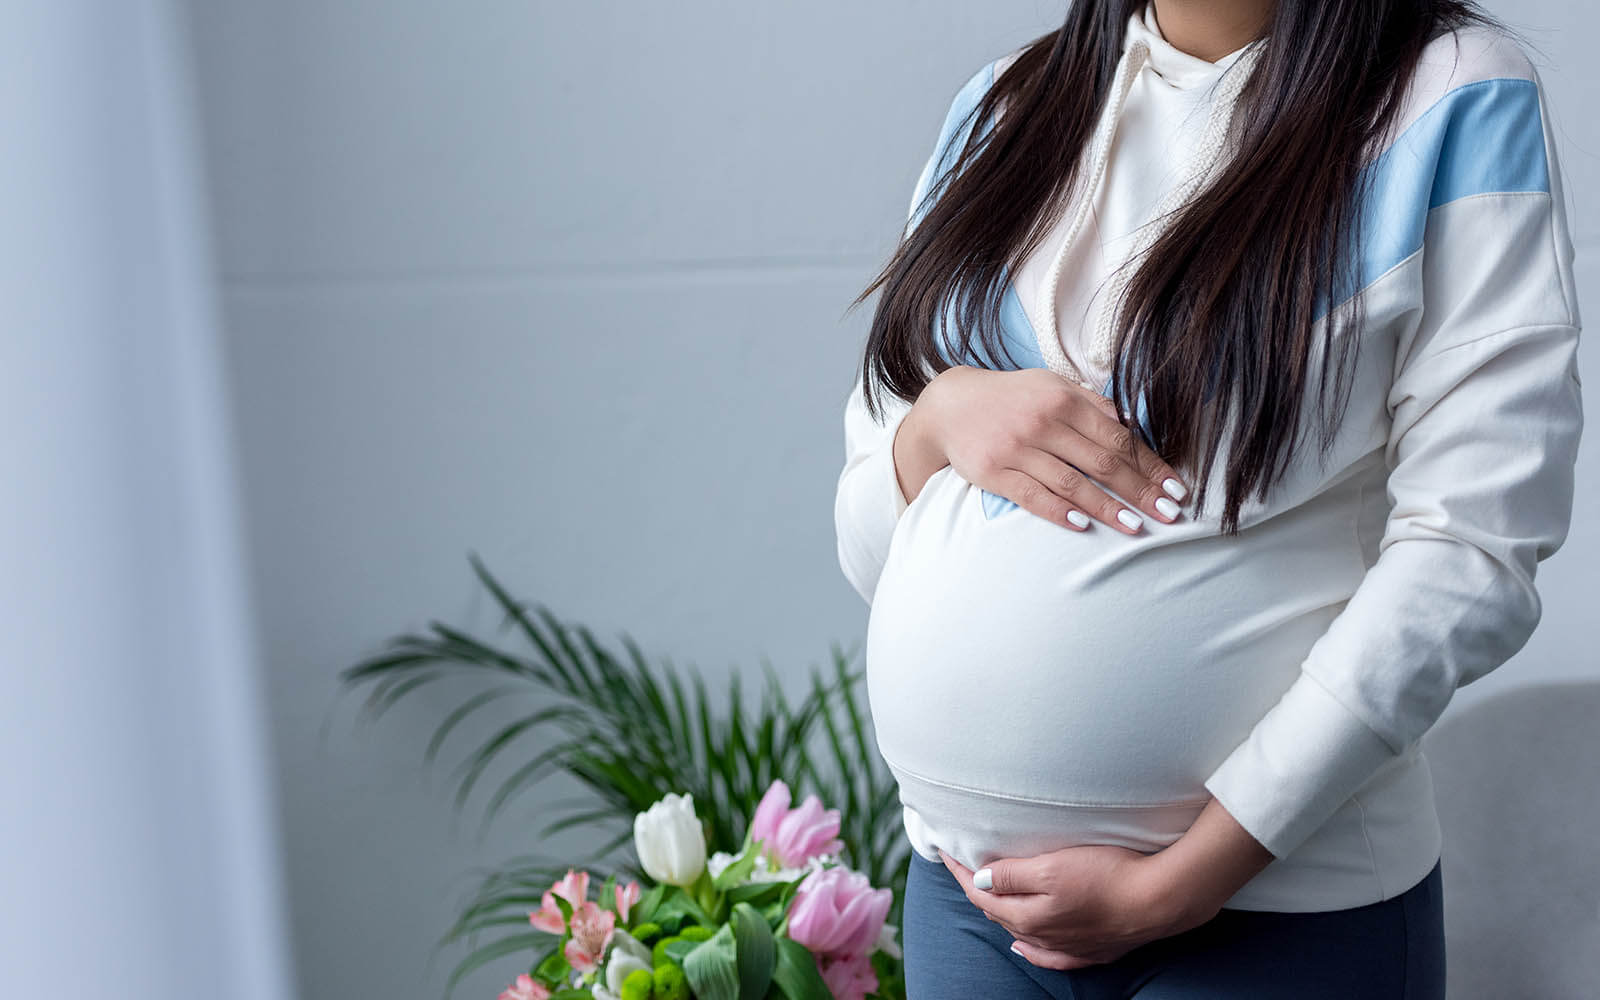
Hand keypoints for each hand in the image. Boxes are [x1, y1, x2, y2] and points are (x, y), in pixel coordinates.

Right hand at [895, 365, 1189, 533]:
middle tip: (1169, 514)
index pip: (1118, 438)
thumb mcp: (1051, 386)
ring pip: (1072, 483)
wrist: (950, 406)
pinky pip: (1033, 496)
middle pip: (1102, 463)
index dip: (1151, 465)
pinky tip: (1083, 525)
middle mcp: (1043, 422)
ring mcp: (1017, 448)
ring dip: (1107, 507)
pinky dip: (1060, 511)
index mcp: (1063, 399)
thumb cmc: (1011, 398)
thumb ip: (1090, 403)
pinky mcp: (993, 472)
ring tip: (1135, 527)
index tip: (1175, 488)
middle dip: (1141, 491)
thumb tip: (1131, 425)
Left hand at [937, 798, 1277, 970]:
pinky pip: (1050, 955)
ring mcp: (1069, 945)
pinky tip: (1023, 947)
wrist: (1160, 899)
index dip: (961, 872)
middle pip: (999, 914)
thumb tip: (980, 880)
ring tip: (988, 896)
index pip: (982, 895)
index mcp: (1028, 915)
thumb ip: (1012, 875)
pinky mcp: (1094, 949)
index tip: (946, 851)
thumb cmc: (1107, 875)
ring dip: (1002, 914)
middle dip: (977, 890)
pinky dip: (1031, 949)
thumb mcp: (1051, 866)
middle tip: (963, 866)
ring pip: (1021, 932)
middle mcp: (1043, 936)